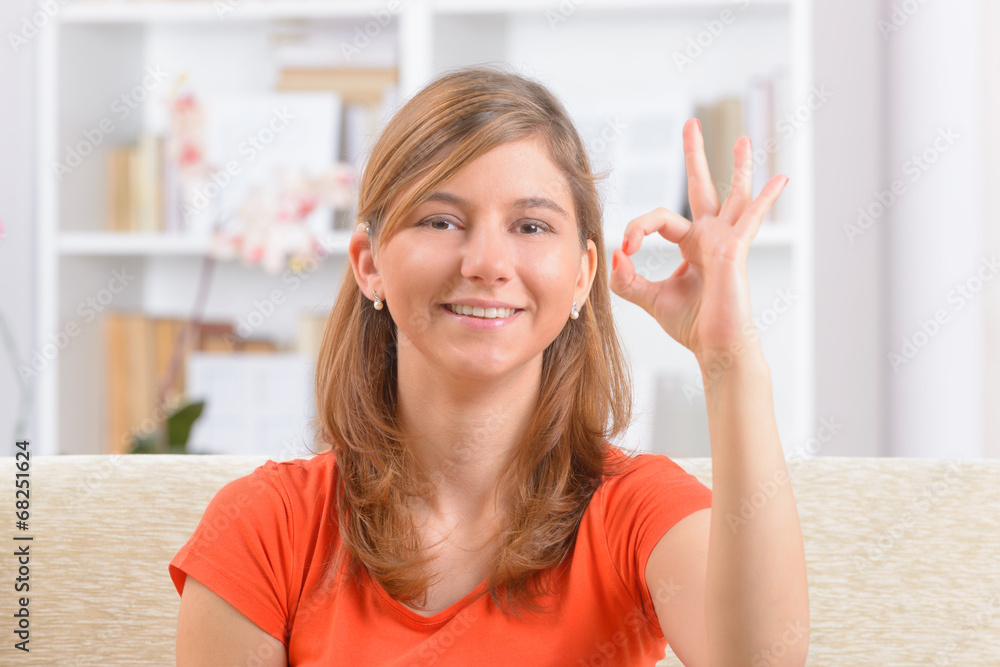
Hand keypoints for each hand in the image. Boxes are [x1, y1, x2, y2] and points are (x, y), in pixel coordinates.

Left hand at [608, 118, 788, 363]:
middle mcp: (710, 237)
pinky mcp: (736, 250)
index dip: (637, 229)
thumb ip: (628, 278)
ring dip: (739, 166)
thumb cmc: (692, 324)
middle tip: (690, 125)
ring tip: (744, 139)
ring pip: (733, 195)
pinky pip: (751, 218)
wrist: (715, 347)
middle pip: (701, 188)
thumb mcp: (648, 297)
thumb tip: (614, 256)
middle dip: (694, 156)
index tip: (624, 250)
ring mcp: (726, 241)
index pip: (660, 220)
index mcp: (691, 245)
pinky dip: (764, 199)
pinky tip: (781, 179)